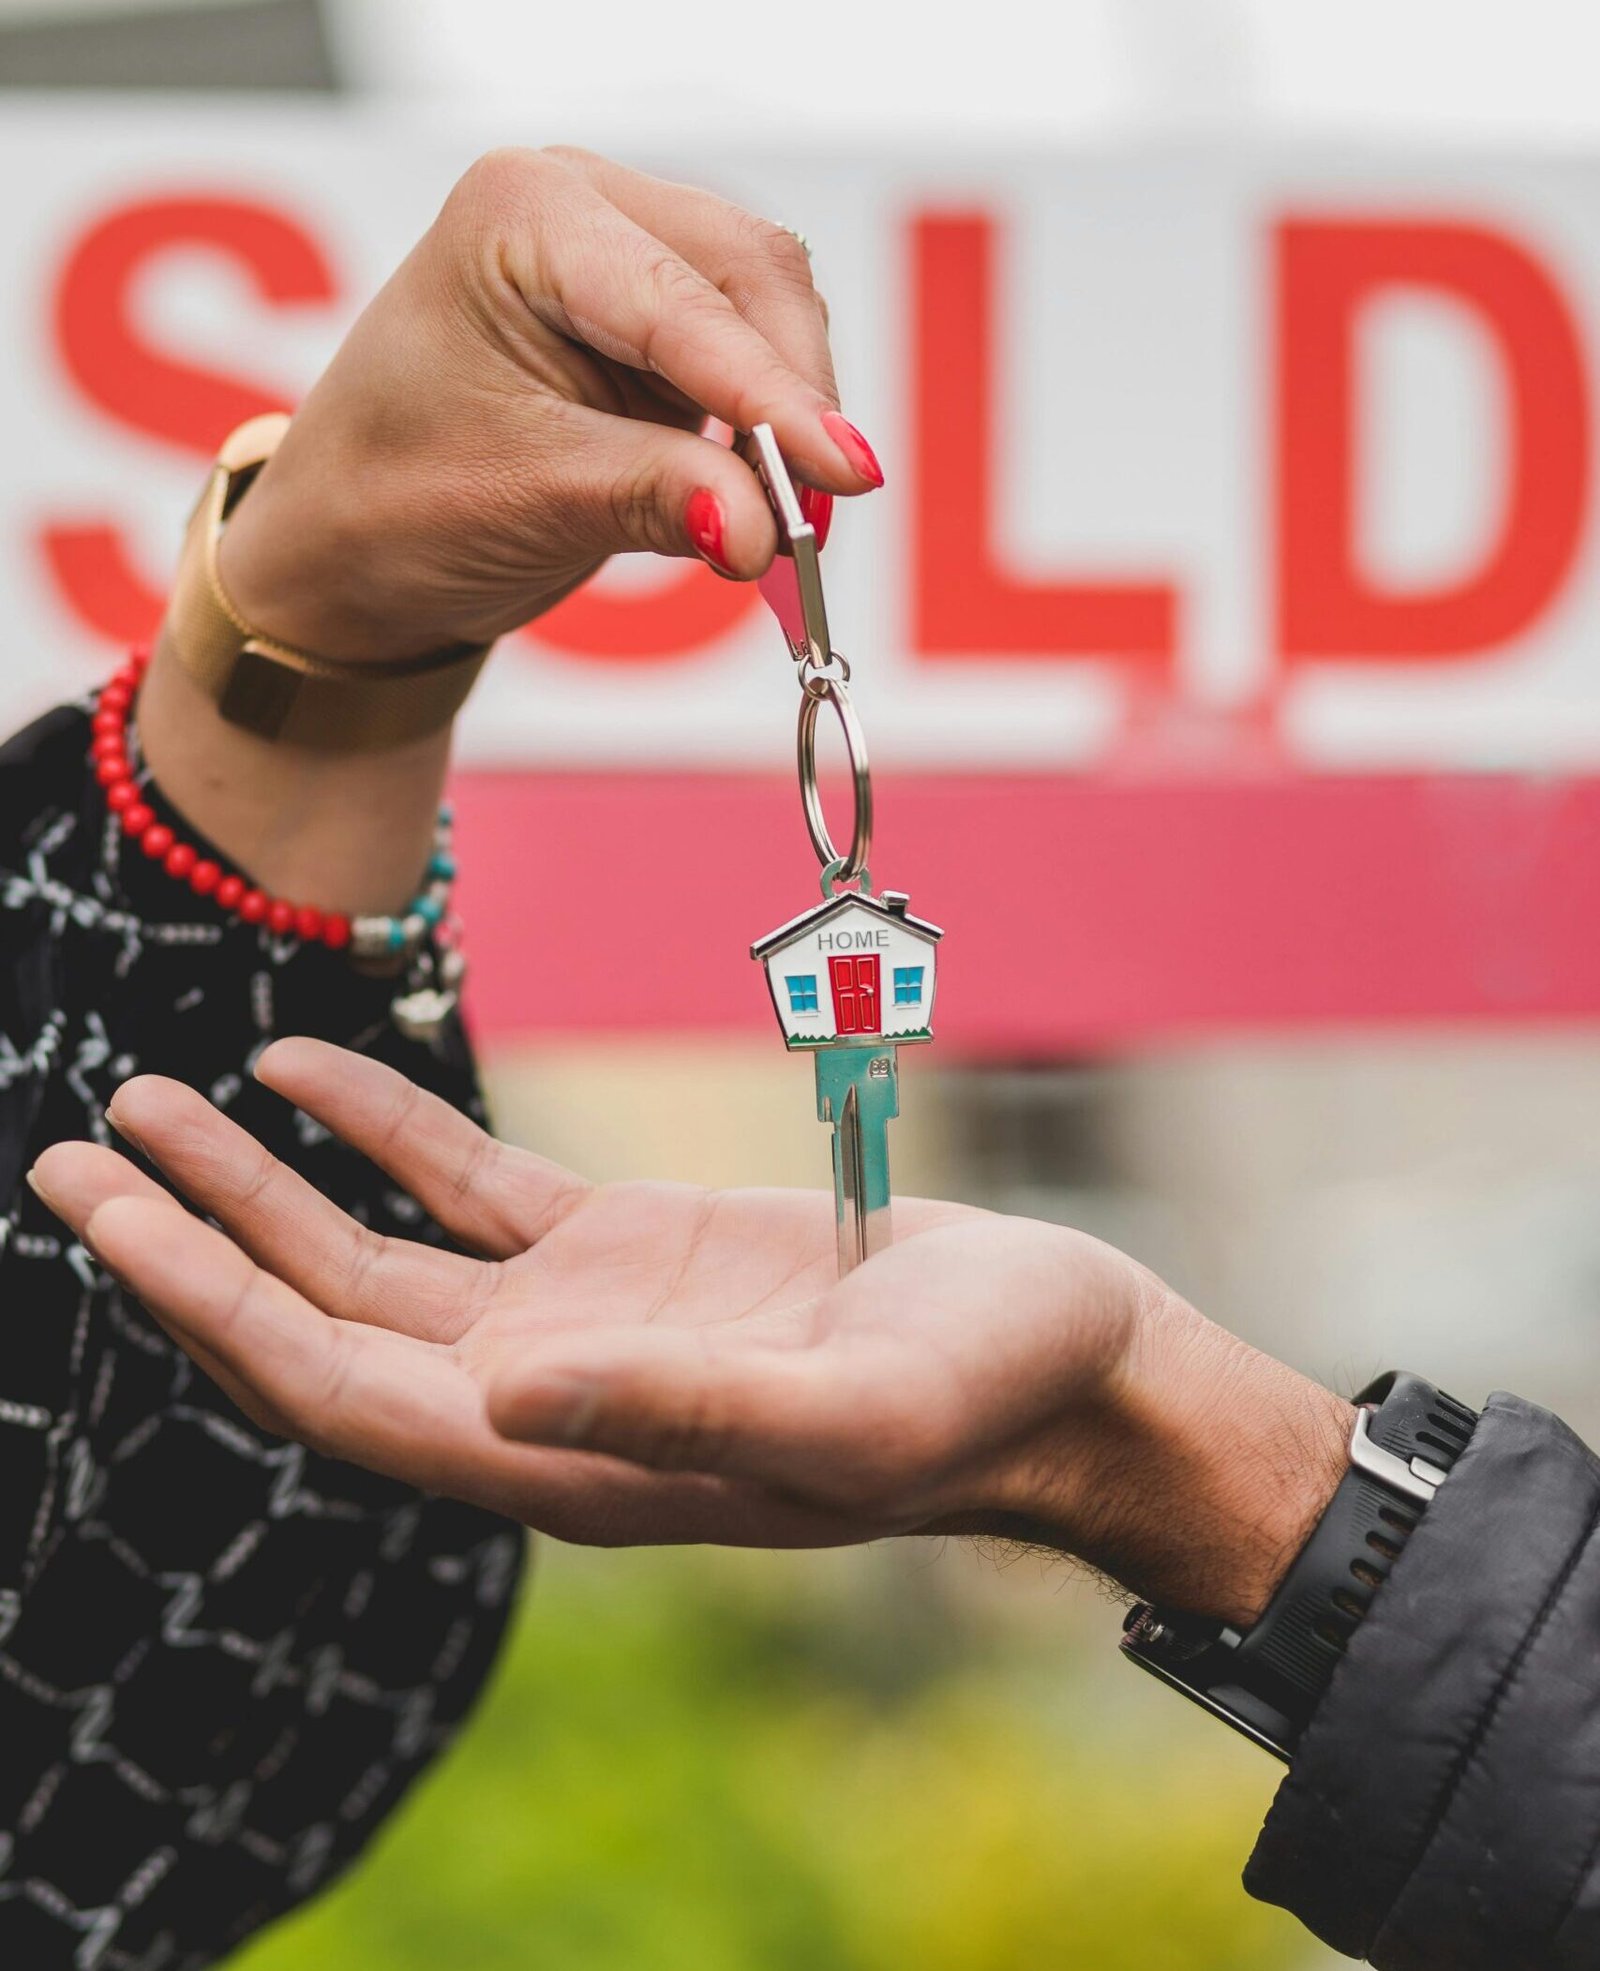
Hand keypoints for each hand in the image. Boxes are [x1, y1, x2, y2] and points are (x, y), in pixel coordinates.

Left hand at [29, 1041, 1348, 1624]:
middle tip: (74, 1153)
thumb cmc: (983, 1396)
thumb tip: (497, 1397)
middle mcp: (543, 1396)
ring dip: (259, 1187)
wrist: (1062, 1358)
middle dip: (190, 1245)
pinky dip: (383, 1129)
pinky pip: (468, 1190)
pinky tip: (306, 1069)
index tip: (109, 1220)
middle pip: (319, 1325)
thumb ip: (678, 1414)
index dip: (215, 1312)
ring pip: (374, 1256)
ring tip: (149, 1103)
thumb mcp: (850, 1413)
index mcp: (573, 1457)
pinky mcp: (621, 1252)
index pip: (341, 1394)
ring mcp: (576, 1322)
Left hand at [217, 146, 877, 662]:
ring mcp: (625, 259)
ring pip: (768, 315)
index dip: (773, 394)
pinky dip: (769, 434)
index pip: (680, 300)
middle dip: (792, 399)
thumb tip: (764, 529)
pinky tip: (760, 498)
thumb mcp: (523, 499)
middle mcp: (581, 208)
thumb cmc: (392, 503)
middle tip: (812, 522)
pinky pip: (752, 362)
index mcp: (522, 215)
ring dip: (789, 418)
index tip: (843, 476)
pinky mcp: (657, 329)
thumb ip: (652, 497)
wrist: (351, 547)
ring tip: (781, 524)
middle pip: (750, 278)